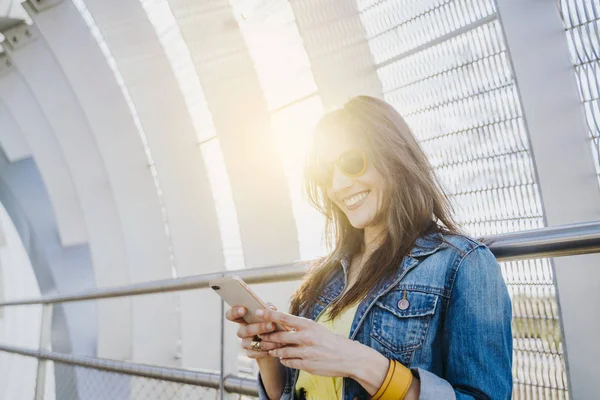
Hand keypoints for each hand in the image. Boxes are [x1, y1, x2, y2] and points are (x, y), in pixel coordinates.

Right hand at [225, 304, 286, 359]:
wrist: (277, 341)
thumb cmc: (271, 322)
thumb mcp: (271, 313)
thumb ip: (269, 308)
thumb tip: (271, 308)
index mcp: (243, 319)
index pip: (231, 315)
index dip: (234, 312)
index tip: (244, 309)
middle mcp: (241, 331)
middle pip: (243, 331)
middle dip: (258, 327)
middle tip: (272, 325)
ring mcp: (244, 343)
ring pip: (248, 343)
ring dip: (264, 340)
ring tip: (277, 339)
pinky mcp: (250, 353)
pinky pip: (253, 353)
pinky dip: (264, 351)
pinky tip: (273, 349)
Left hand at [256, 308, 370, 377]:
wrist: (349, 357)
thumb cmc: (331, 341)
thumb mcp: (317, 329)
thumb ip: (300, 328)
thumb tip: (284, 325)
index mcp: (308, 325)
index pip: (284, 318)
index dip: (269, 314)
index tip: (258, 311)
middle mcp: (306, 338)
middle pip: (279, 336)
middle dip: (267, 336)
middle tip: (259, 336)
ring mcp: (305, 352)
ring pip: (282, 351)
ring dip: (274, 350)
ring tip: (271, 349)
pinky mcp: (306, 365)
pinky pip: (289, 362)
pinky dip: (284, 360)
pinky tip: (283, 358)